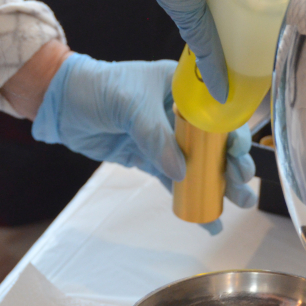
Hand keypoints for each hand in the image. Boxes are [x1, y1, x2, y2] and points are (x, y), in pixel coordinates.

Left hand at [31, 54, 256, 230]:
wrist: (62, 103)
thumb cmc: (98, 87)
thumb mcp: (130, 105)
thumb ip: (156, 137)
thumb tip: (181, 172)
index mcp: (183, 88)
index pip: (217, 111)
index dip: (233, 133)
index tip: (239, 154)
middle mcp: (180, 113)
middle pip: (215, 141)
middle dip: (233, 163)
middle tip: (243, 184)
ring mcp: (166, 137)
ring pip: (199, 164)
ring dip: (219, 184)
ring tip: (239, 203)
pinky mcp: (150, 158)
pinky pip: (175, 180)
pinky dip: (190, 198)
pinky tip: (208, 217)